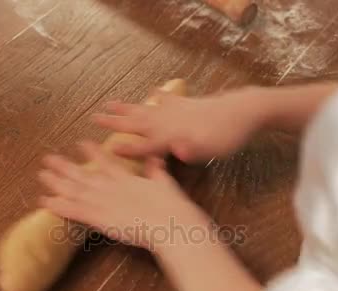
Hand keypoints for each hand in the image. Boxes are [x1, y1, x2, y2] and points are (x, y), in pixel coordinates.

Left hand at [37, 141, 211, 250]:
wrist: (171, 223)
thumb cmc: (173, 207)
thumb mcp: (165, 183)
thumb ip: (156, 170)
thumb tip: (155, 158)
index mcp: (126, 179)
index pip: (105, 162)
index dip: (92, 153)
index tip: (81, 143)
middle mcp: (111, 187)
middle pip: (83, 174)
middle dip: (65, 166)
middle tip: (48, 158)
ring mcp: (103, 201)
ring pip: (74, 189)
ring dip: (57, 182)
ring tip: (42, 174)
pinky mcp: (99, 218)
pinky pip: (74, 211)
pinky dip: (58, 206)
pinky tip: (44, 202)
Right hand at [93, 89, 267, 162]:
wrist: (242, 111)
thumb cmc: (226, 136)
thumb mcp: (210, 149)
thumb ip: (190, 150)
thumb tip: (174, 151)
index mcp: (170, 137)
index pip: (143, 146)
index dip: (126, 149)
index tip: (106, 149)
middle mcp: (167, 122)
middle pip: (136, 122)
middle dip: (115, 122)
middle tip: (94, 118)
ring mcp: (175, 110)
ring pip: (145, 108)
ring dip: (127, 107)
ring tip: (109, 103)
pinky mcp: (185, 103)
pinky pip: (165, 98)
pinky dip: (156, 95)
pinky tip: (150, 92)